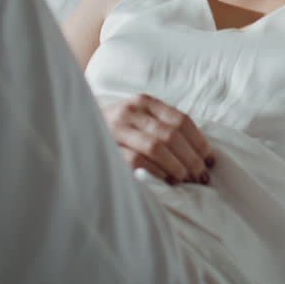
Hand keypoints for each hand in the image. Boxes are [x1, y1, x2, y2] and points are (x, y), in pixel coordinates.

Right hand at [100, 94, 214, 184]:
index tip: (210, 160)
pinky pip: (137, 161)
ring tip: (187, 180)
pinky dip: (156, 172)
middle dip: (191, 159)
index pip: (181, 120)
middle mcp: (130, 112)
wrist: (74, 129)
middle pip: (172, 135)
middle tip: (201, 177)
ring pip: (156, 147)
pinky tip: (166, 180)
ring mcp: (116, 129)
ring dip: (177, 166)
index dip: (199, 142)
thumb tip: (201, 154)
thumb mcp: (140, 120)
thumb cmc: (116, 130)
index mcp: (144, 102)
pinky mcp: (106, 148)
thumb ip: (164, 127)